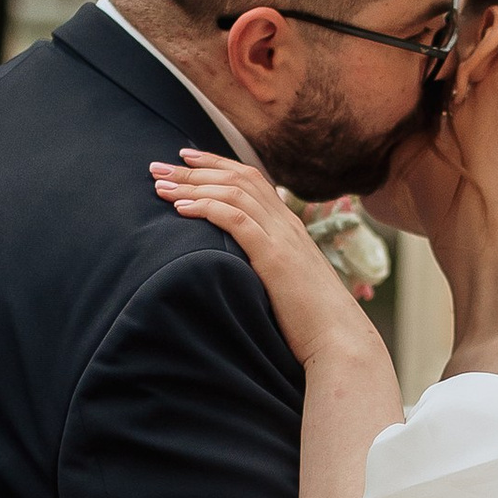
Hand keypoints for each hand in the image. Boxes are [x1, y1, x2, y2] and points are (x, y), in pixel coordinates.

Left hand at [150, 150, 378, 367]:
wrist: (339, 339)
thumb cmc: (312, 320)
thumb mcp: (287, 282)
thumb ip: (268, 263)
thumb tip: (238, 266)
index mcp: (290, 227)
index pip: (251, 179)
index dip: (217, 164)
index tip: (186, 158)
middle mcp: (287, 224)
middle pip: (238, 178)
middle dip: (195, 169)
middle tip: (158, 167)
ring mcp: (282, 238)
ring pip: (234, 193)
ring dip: (193, 185)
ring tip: (161, 185)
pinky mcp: (274, 258)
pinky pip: (236, 220)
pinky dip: (207, 208)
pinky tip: (181, 208)